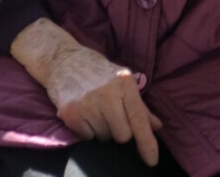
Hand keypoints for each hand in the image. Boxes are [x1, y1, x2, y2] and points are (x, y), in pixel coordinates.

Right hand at [11, 18, 161, 165]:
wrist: (62, 60)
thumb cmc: (96, 70)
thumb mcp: (121, 80)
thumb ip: (139, 105)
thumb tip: (157, 126)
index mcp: (124, 83)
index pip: (139, 118)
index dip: (147, 142)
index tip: (152, 160)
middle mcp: (107, 93)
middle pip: (123, 135)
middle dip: (119, 130)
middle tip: (110, 114)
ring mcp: (88, 103)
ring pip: (104, 138)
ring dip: (101, 129)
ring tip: (94, 109)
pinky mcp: (71, 113)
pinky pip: (87, 137)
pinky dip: (86, 130)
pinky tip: (83, 112)